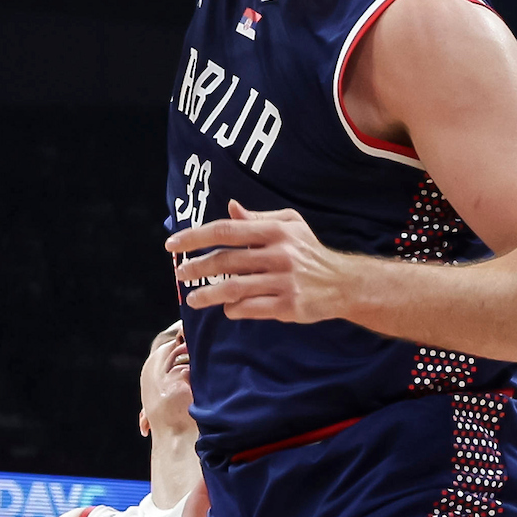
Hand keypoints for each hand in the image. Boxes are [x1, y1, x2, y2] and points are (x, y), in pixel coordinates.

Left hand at [168, 202, 359, 322]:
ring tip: (192, 299)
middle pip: (226, 261)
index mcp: (276, 231)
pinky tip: (227, 308)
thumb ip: (258, 219)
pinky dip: (233, 309)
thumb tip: (230, 207)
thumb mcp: (290, 226)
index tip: (172, 244)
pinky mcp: (288, 306)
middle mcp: (279, 255)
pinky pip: (250, 308)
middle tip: (180, 275)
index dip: (195, 236)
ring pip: (234, 288)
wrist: (343, 283)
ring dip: (208, 295)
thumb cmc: (310, 251)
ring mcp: (283, 282)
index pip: (226, 230)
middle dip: (197, 268)